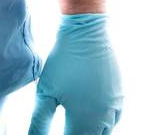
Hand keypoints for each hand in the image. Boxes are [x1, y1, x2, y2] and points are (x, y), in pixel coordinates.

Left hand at [28, 14, 122, 134]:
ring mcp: (114, 106)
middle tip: (67, 128)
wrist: (86, 33)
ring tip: (77, 127)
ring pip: (105, 132)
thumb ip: (38, 123)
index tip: (58, 131)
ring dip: (92, 132)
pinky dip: (104, 124)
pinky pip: (115, 119)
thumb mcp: (45, 94)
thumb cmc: (63, 62)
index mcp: (83, 120)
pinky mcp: (119, 95)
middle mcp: (103, 117)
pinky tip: (94, 119)